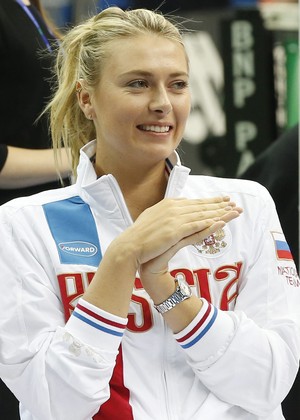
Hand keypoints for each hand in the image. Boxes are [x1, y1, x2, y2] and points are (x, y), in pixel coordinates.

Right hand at [121, 196, 241, 275]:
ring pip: (202, 214)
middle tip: (235, 204)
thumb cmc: (141, 234)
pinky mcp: (174, 231)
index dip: (210, 201)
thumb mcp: (154, 216)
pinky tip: (220, 223)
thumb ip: (168, 210)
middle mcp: (173, 208)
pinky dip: (208, 224)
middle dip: (220, 205)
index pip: (194, 202)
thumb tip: (180, 204)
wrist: (130, 246)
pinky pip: (196, 226)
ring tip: (233, 212)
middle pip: (201, 206)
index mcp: (168, 203)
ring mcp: (174, 219)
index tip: (223, 200)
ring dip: (219, 213)